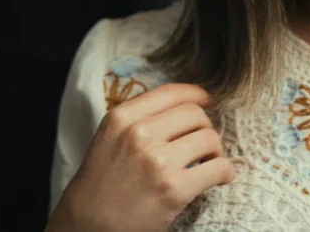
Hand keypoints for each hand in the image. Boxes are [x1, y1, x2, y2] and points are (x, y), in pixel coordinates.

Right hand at [47, 84, 234, 231]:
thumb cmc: (100, 185)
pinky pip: (218, 168)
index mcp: (122, 118)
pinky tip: (219, 178)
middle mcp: (139, 134)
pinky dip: (224, 172)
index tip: (206, 100)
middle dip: (205, 127)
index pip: (171, 92)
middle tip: (203, 144)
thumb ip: (139, 119)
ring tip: (209, 162)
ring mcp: (157, 161)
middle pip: (195, 114)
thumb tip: (184, 105)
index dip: (196, 94)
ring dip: (216, 151)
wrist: (85, 227)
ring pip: (210, 138)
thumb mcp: (109, 138)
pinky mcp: (174, 188)